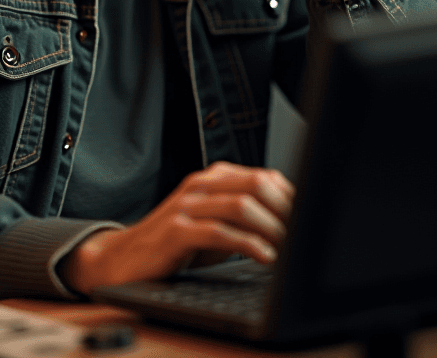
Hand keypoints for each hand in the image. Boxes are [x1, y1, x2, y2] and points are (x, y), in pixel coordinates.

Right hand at [62, 162, 292, 293]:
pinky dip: (248, 245)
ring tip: (289, 247)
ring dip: (271, 228)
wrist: (125, 259)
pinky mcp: (176, 231)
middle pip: (255, 184)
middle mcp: (200, 185)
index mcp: (213, 178)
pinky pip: (220, 232)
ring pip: (240, 206)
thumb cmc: (177, 245)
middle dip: (286, 210)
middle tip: (304, 232)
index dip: (292, 197)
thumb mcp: (215, 225)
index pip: (263, 176)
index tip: (311, 218)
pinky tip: (265, 258)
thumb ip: (246, 217)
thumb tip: (293, 222)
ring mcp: (187, 206)